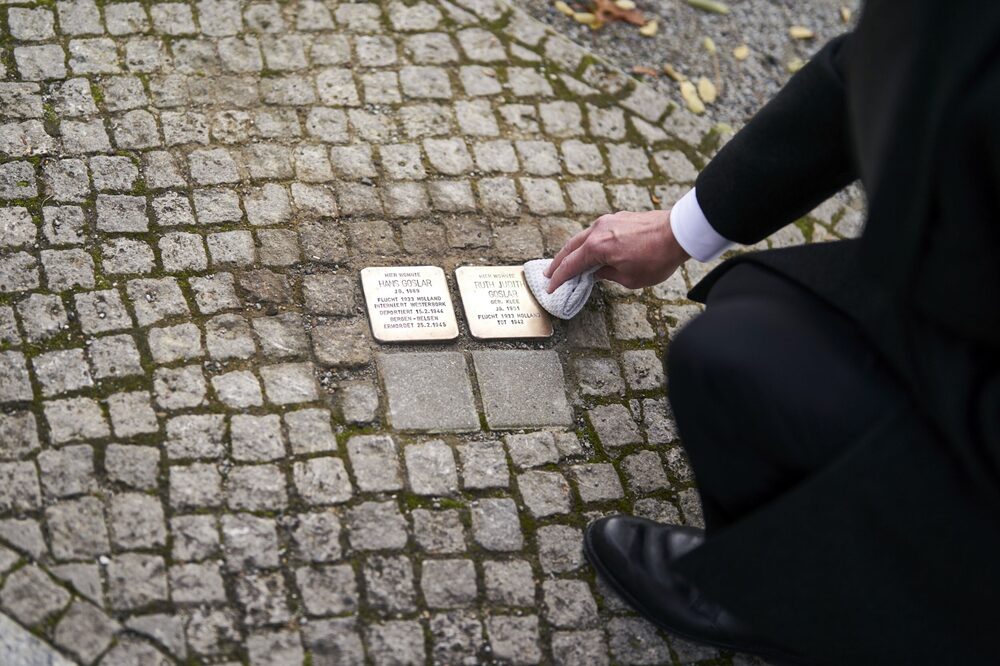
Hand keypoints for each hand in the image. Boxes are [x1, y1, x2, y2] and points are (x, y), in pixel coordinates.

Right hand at [545, 209, 689, 291]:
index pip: (570, 265)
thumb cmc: (656, 258)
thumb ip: (608, 275)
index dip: (558, 278)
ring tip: (567, 261)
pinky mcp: (618, 217)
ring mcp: (608, 221)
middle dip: (558, 262)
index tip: (550, 287)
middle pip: (570, 248)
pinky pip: (596, 231)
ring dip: (572, 250)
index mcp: (597, 248)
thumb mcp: (630, 278)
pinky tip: (590, 249)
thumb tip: (597, 272)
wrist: (678, 232)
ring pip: (582, 237)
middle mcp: (597, 231)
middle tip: (549, 273)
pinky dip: (588, 242)